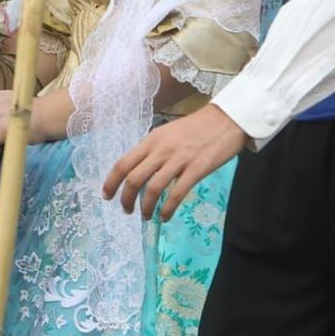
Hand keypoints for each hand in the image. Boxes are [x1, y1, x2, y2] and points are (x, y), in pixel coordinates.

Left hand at [104, 103, 248, 220]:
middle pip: (133, 179)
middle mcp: (161, 150)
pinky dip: (167, 209)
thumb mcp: (168, 134)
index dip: (111, 182)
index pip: (123, 163)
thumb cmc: (197, 127)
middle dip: (126, 199)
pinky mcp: (196, 169)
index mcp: (151, 140)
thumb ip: (153, 150)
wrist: (227, 119)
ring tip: (146, 216)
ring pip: (152, 189)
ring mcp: (179, 160)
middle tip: (127, 210)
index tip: (107, 196)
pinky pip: (176, 194)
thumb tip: (138, 171)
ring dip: (145, 207)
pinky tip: (165, 216)